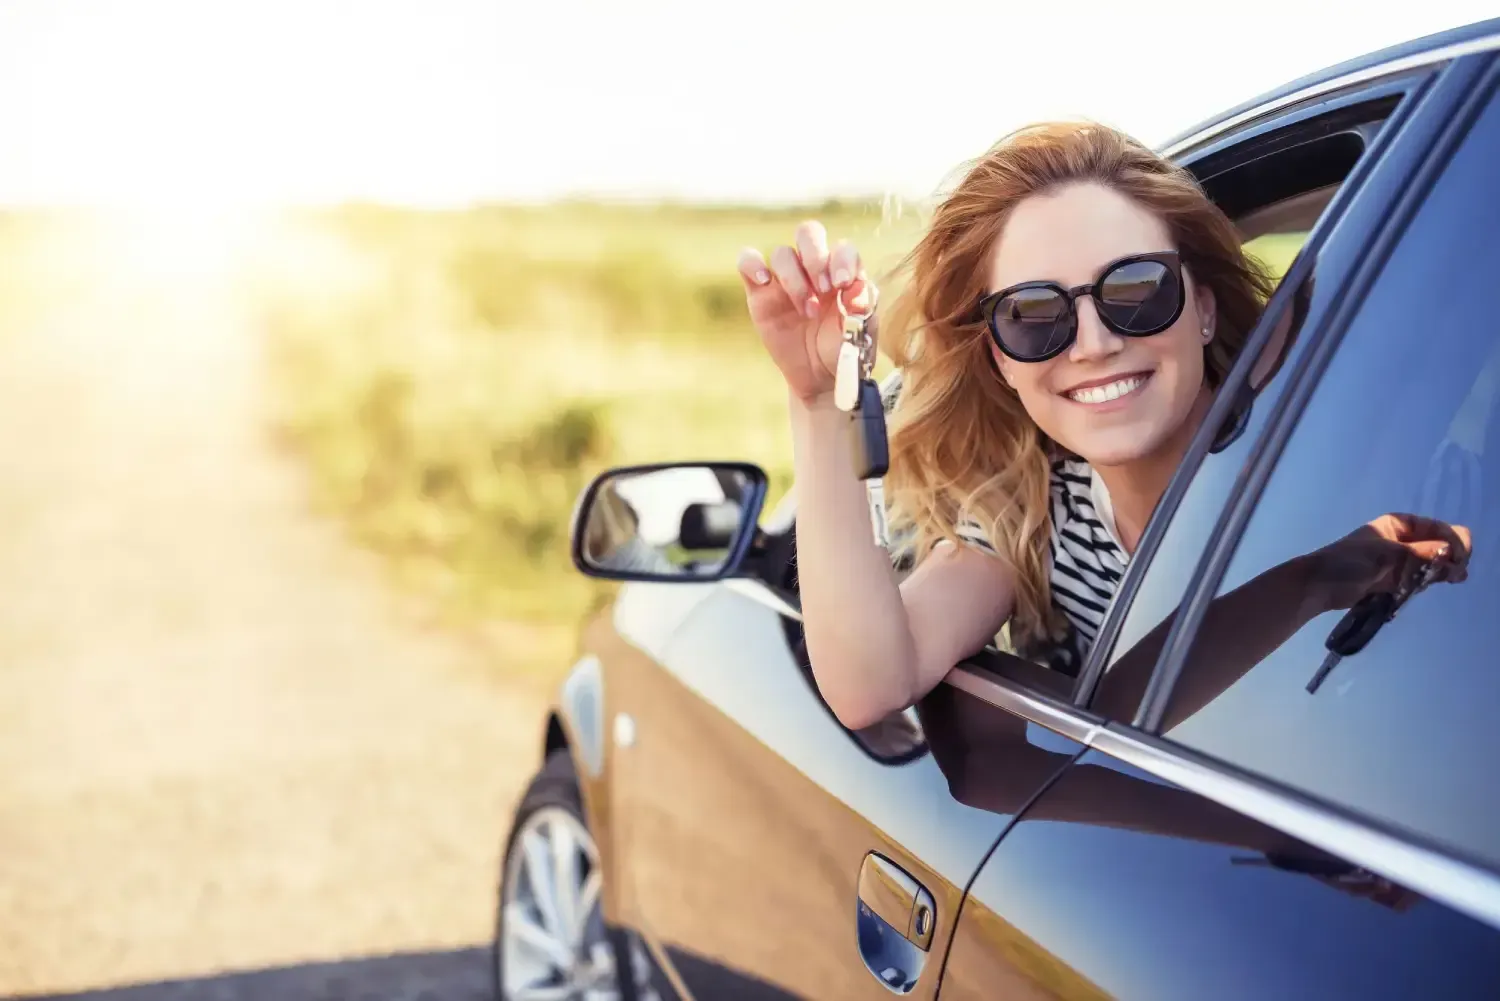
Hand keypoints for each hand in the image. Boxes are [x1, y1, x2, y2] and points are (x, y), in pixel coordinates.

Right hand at [737, 220, 878, 403]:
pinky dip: (752, 264)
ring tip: (806, 311)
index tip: (842, 284)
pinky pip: (747, 262)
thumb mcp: (860, 332)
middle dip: (815, 258)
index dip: (841, 259)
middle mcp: (813, 269)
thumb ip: (862, 307)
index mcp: (842, 271)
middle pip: (809, 234)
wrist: (820, 378)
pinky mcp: (760, 292)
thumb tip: (857, 285)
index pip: (841, 247)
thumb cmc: (844, 350)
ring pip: (782, 253)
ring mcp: (785, 279)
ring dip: (794, 279)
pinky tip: (764, 281)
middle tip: (823, 289)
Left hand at [1306, 512, 1471, 613]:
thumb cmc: (1348, 562)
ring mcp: (1399, 559)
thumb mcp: (1386, 554)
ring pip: (1432, 560)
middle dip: (1451, 554)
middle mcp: (1402, 539)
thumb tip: (1452, 553)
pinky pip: (1421, 575)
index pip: (1436, 527)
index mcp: (1398, 524)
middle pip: (1437, 543)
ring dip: (1444, 567)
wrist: (1319, 585)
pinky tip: (1443, 582)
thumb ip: (1420, 554)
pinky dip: (1432, 578)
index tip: (1460, 557)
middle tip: (1458, 572)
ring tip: (1454, 579)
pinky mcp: (1395, 578)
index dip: (1452, 539)